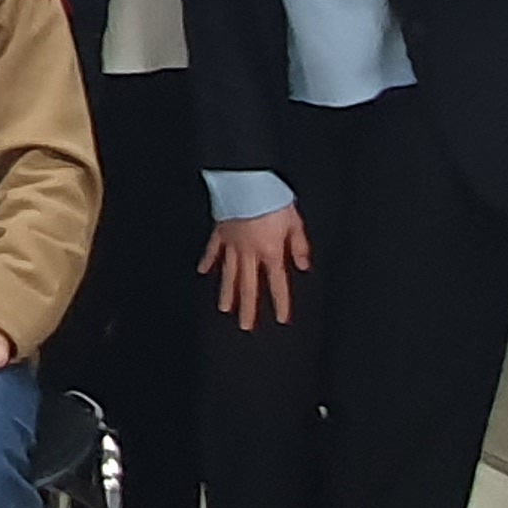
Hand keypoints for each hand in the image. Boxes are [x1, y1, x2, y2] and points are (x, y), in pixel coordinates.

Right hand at [203, 206, 309, 329]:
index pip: (277, 282)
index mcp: (271, 250)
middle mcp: (249, 252)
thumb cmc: (271, 198)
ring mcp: (232, 243)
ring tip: (224, 309)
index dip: (280, 302)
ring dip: (227, 293)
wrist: (246, 181)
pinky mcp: (220, 231)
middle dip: (248, 308)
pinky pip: (213, 250)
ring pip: (229, 273)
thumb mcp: (295, 221)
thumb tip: (303, 265)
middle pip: (248, 285)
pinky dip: (208, 261)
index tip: (280, 318)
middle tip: (245, 326)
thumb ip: (299, 245)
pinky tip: (203, 272)